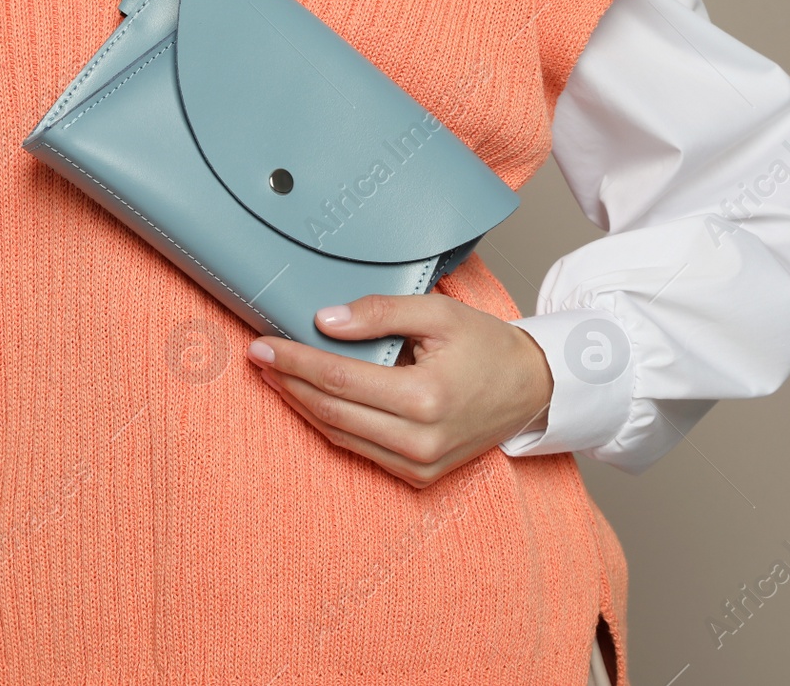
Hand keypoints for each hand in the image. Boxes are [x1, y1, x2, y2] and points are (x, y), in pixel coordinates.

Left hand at [246, 294, 554, 488]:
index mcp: (426, 398)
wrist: (531, 388)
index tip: (263, 344)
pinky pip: (360, 449)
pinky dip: (331, 423)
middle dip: (288, 382)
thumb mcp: (439, 313)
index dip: (295, 361)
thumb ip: (381, 312)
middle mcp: (420, 441)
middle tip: (257, 356)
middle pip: (332, 410)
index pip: (340, 379)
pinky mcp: (419, 476)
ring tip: (275, 375)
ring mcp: (419, 465)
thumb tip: (324, 321)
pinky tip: (310, 399)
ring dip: (301, 405)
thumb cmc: (487, 347)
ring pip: (340, 434)